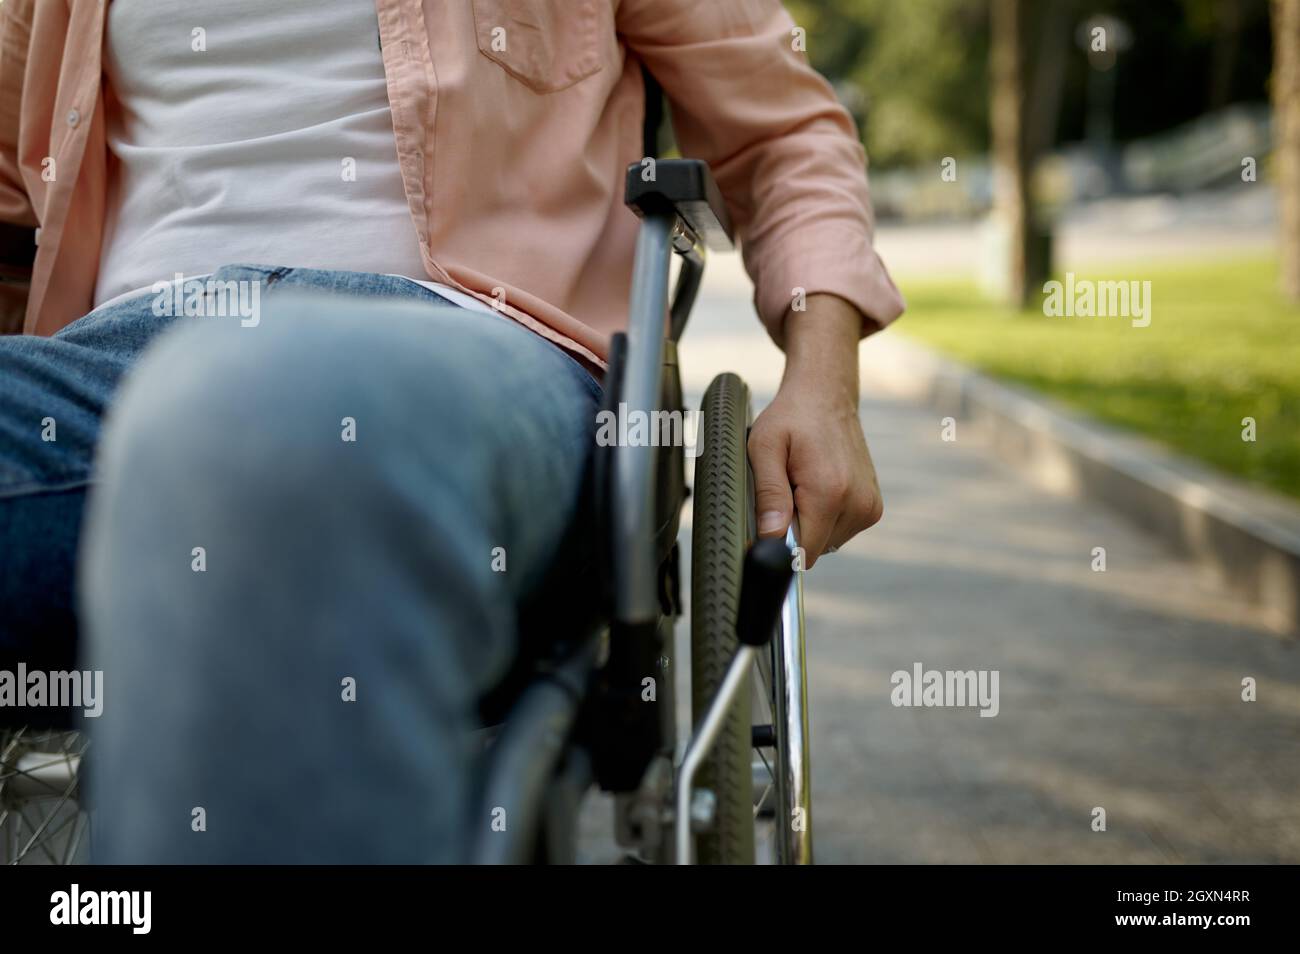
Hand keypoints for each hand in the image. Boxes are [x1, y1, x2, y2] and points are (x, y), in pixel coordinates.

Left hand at [747, 294, 882, 568]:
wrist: (827, 395)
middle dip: (794, 529)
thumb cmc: (791, 418)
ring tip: (803, 484)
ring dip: (809, 522)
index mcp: (830, 492)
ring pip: (826, 543)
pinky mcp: (873, 508)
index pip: (802, 552)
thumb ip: (768, 495)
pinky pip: (839, 531)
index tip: (770, 517)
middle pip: (814, 549)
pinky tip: (818, 486)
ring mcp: (870, 507)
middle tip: (787, 489)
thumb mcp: (764, 448)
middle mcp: (858, 504)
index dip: (779, 543)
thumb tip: (772, 537)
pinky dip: (824, 517)